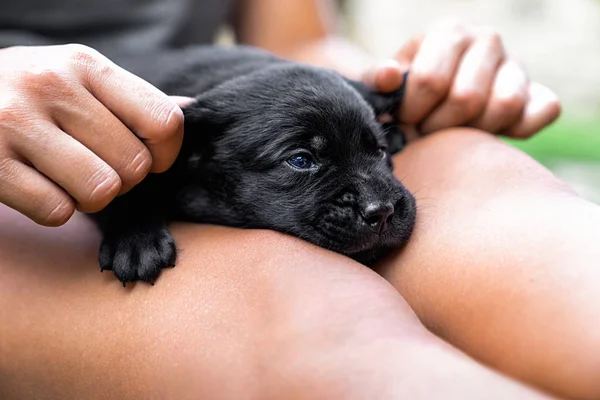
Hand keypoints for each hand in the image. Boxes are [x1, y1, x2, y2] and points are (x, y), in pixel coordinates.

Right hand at [0, 44, 193, 225]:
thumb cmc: (30, 93)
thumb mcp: (78, 78)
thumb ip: (131, 98)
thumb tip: (189, 107)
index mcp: (86, 65)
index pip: (164, 121)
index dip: (167, 154)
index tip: (149, 159)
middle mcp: (52, 86)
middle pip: (135, 165)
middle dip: (124, 179)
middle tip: (99, 168)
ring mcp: (16, 123)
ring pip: (101, 191)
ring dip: (91, 198)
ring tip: (69, 178)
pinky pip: (57, 211)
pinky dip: (54, 210)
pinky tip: (38, 186)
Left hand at [363, 21, 560, 137]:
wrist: (435, 103)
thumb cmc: (407, 94)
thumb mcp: (385, 85)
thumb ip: (378, 80)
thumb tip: (389, 76)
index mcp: (448, 33)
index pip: (430, 81)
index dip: (412, 112)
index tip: (404, 120)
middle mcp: (487, 40)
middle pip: (466, 99)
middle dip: (439, 126)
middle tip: (427, 131)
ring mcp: (517, 65)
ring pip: (506, 106)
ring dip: (474, 132)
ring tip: (454, 133)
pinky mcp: (539, 92)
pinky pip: (545, 111)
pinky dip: (519, 129)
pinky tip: (490, 135)